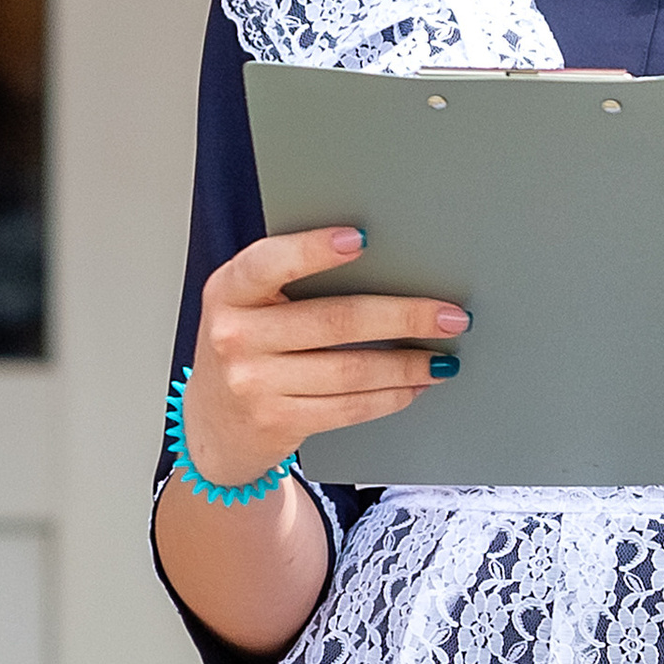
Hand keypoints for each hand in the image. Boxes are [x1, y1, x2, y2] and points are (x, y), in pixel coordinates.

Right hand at [187, 229, 466, 482]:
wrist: (213, 425)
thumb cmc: (246, 346)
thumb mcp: (248, 304)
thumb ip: (288, 279)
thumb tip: (382, 261)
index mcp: (229, 290)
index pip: (269, 262)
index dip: (315, 249)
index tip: (362, 238)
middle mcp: (235, 336)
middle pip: (334, 320)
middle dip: (403, 316)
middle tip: (450, 315)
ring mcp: (253, 384)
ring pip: (349, 370)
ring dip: (407, 364)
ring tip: (443, 357)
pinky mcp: (277, 422)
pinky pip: (347, 407)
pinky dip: (389, 396)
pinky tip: (413, 385)